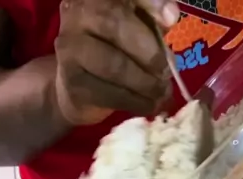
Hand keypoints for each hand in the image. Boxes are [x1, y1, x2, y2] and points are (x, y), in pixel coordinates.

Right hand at [54, 0, 178, 125]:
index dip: (150, 1)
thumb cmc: (113, 50)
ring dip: (143, 82)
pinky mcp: (72, 81)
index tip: (171, 18)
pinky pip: (108, 93)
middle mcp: (78, 13)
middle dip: (148, 51)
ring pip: (112, 64)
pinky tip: (147, 105)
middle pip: (114, 23)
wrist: (77, 87)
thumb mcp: (136, 26)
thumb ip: (152, 18)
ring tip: (160, 93)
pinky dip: (134, 101)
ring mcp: (70, 48)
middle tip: (166, 72)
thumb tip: (171, 16)